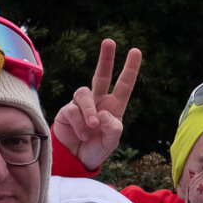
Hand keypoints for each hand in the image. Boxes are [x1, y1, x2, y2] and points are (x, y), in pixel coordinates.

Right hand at [51, 38, 141, 171]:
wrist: (77, 160)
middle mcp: (98, 101)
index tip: (135, 51)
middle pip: (101, 75)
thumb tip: (105, 114)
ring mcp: (81, 105)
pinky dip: (80, 123)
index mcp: (113, 106)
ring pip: (84, 93)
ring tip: (93, 127)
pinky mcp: (66, 111)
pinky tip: (83, 134)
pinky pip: (73, 110)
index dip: (130, 68)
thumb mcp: (111, 141)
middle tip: (110, 41)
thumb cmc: (97, 148)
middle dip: (106, 58)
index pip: (123, 85)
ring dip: (90, 111)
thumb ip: (113, 129)